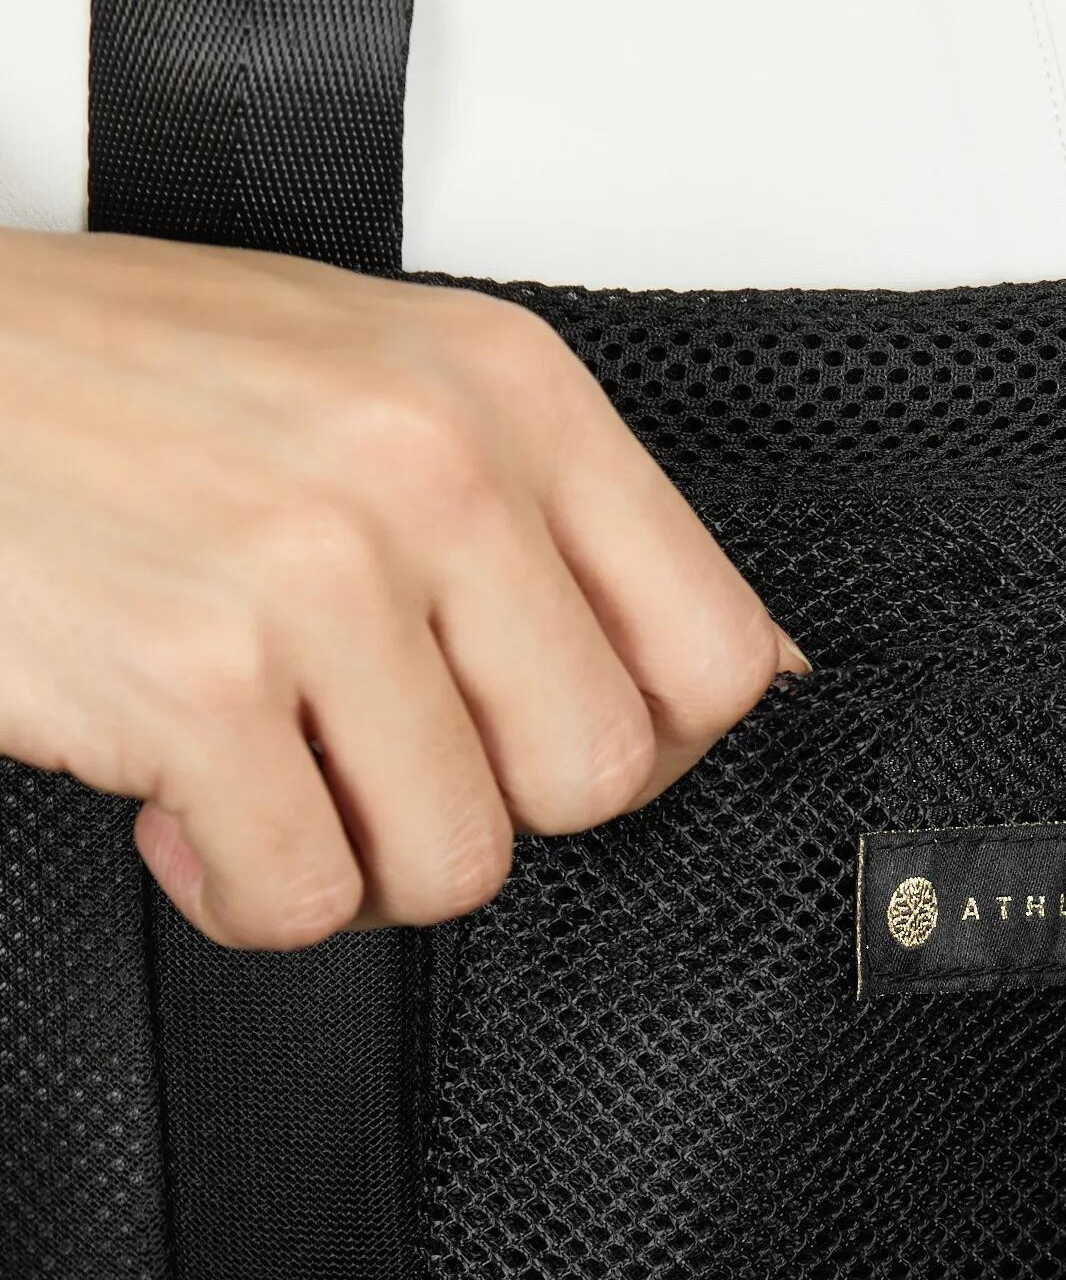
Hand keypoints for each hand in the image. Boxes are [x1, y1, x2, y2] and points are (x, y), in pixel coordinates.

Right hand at [0, 227, 800, 946]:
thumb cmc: (111, 387)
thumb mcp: (373, 383)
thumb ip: (550, 518)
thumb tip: (741, 677)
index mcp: (505, 389)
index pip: (713, 648)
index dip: (649, 747)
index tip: (541, 744)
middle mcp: (433, 467)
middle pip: (598, 776)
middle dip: (484, 805)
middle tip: (375, 761)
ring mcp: (320, 572)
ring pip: (458, 859)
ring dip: (354, 859)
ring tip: (268, 778)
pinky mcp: (199, 680)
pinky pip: (303, 896)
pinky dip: (239, 891)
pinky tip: (182, 810)